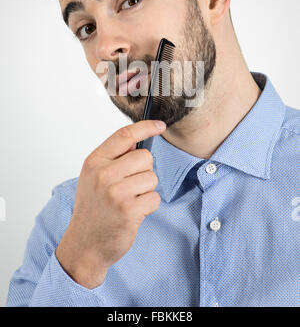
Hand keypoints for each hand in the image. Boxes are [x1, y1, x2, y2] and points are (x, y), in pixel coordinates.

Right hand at [55, 119, 165, 288]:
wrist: (85, 244)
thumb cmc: (93, 208)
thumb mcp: (93, 176)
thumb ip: (113, 157)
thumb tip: (138, 138)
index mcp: (94, 161)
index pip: (124, 135)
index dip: (146, 127)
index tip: (159, 125)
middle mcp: (103, 174)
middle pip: (145, 156)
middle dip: (144, 170)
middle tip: (130, 185)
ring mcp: (116, 193)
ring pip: (152, 178)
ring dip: (146, 190)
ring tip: (129, 201)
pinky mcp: (129, 211)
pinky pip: (154, 198)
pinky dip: (148, 206)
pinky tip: (133, 213)